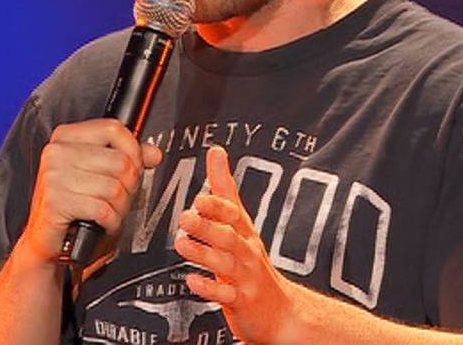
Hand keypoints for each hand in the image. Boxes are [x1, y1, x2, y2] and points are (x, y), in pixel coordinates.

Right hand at [19, 118, 162, 261]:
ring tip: (111, 212)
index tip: (136, 166)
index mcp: (66, 137)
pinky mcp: (55, 202)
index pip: (113, 128)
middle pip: (119, 161)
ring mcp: (53, 176)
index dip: (134, 150)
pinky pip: (103, 209)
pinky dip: (111, 222)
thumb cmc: (73, 208)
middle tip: (120, 198)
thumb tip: (153, 153)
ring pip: (114, 187)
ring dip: (120, 207)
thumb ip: (128, 159)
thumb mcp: (101, 176)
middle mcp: (57, 152)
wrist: (46, 241)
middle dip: (129, 186)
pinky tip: (103, 223)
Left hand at [175, 146, 301, 343]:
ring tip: (182, 245)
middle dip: (207, 227)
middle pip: (229, 236)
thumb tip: (216, 151)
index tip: (199, 197)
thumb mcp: (242, 223)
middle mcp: (246, 253)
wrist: (281, 311)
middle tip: (185, 218)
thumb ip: (225, 188)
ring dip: (203, 254)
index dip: (217, 206)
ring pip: (225, 265)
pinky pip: (226, 296)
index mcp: (244, 232)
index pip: (233, 214)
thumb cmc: (253, 263)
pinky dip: (210, 289)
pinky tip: (192, 281)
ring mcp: (246, 278)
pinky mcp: (242, 302)